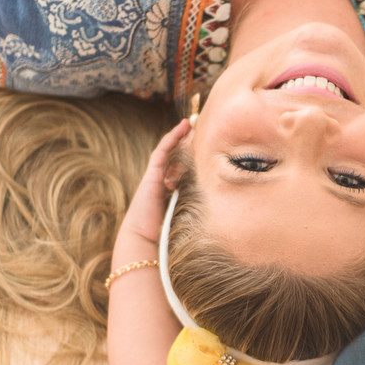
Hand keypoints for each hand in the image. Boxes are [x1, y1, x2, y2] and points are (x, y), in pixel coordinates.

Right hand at [116, 118, 190, 250]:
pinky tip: (181, 129)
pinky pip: (161, 151)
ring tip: (191, 124)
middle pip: (174, 155)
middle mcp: (161, 181)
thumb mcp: (186, 217)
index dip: (189, 154)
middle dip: (186, 141)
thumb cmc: (164, 234)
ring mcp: (155, 177)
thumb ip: (197, 207)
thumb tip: (221, 206)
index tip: (203, 145)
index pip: (180, 166)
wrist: (143, 239)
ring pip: (168, 151)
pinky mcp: (151, 175)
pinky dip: (171, 139)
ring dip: (179, 136)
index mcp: (169, 190)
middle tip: (199, 127)